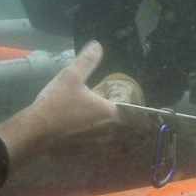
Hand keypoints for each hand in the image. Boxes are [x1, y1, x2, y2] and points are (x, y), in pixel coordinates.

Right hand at [0, 42, 147, 168]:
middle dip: (141, 129)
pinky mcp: (80, 151)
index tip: (162, 117)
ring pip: (116, 140)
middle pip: (132, 134)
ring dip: (122, 134)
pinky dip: (101, 138)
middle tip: (146, 122)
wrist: (34, 134)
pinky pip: (98, 144)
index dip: (153, 120)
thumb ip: (87, 61)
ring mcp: (94, 144)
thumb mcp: (71, 76)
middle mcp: (107, 133)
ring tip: (120, 123)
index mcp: (111, 115)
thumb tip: (97, 45)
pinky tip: (90, 128)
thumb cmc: (56, 104)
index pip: (140, 120)